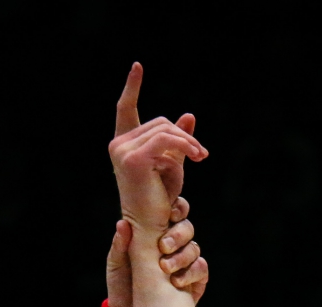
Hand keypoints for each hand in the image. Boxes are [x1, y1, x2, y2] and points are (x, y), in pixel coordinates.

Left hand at [106, 200, 206, 306]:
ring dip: (182, 257)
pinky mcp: (194, 281)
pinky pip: (201, 270)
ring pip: (194, 249)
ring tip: (165, 269)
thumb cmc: (121, 283)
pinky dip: (191, 273)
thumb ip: (121, 244)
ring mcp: (185, 262)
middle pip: (187, 228)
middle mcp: (174, 245)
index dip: (177, 208)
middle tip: (163, 246)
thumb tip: (122, 223)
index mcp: (157, 232)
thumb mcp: (116, 262)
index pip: (174, 212)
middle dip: (178, 235)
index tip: (169, 215)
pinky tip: (176, 282)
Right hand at [108, 63, 206, 236]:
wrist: (153, 226)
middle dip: (184, 137)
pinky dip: (186, 145)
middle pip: (160, 122)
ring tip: (201, 157)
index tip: (138, 65)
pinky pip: (167, 139)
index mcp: (124, 143)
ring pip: (166, 129)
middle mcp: (118, 144)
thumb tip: (188, 115)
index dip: (132, 87)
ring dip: (188, 143)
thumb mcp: (173, 164)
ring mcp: (123, 150)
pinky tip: (197, 156)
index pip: (125, 109)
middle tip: (202, 155)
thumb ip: (178, 140)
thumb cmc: (161, 199)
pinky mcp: (134, 158)